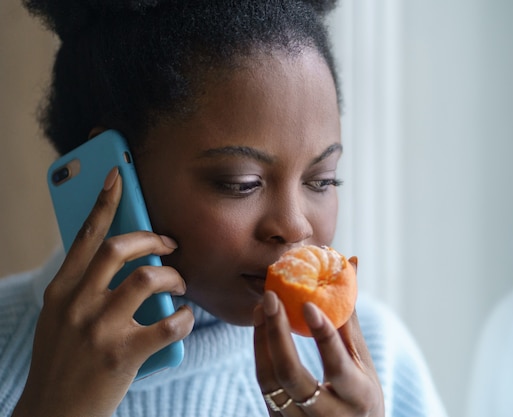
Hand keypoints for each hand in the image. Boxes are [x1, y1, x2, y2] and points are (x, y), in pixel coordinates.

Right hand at [13, 168, 194, 416]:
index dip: (104, 203)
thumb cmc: (62, 362)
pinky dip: (185, 318)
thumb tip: (118, 257)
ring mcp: (99, 330)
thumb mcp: (59, 319)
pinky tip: (185, 318)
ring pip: (148, 279)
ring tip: (180, 285)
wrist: (52, 413)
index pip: (84, 237)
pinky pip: (169, 323)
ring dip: (173, 277)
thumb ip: (82, 288)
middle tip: (169, 244)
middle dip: (152, 238)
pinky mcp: (123, 355)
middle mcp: (77, 305)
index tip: (119, 177)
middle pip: (118, 248)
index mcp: (61, 292)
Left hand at [253, 266, 384, 415]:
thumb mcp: (363, 362)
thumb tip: (352, 263)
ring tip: (260, 309)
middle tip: (269, 298)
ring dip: (262, 342)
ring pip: (271, 383)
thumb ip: (350, 318)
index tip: (307, 302)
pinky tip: (261, 330)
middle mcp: (330, 415)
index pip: (337, 364)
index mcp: (359, 396)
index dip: (322, 334)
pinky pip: (265, 388)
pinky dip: (261, 355)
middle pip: (292, 376)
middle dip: (277, 335)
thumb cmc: (361, 393)